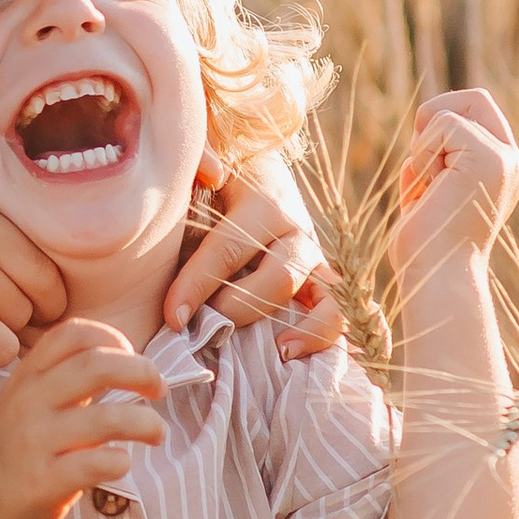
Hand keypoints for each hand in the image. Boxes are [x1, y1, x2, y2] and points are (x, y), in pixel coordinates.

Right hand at [0, 319, 167, 518]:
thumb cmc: (11, 453)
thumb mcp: (26, 402)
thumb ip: (66, 381)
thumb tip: (127, 363)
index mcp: (27, 378)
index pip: (73, 334)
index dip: (112, 338)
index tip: (131, 356)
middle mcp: (29, 403)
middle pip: (97, 365)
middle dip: (141, 371)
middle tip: (159, 388)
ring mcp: (35, 443)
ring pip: (106, 418)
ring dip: (145, 422)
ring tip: (156, 433)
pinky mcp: (42, 482)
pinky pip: (96, 463)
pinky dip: (120, 461)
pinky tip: (120, 464)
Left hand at [164, 150, 344, 356]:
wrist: (260, 171)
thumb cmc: (222, 177)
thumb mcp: (208, 165)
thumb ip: (201, 161)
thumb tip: (209, 174)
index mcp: (266, 203)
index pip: (228, 249)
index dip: (197, 285)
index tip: (173, 316)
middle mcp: (298, 234)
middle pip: (279, 278)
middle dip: (238, 308)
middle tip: (206, 327)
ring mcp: (317, 262)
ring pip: (328, 301)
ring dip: (308, 330)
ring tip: (278, 352)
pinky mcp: (326, 284)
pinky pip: (345, 316)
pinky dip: (333, 338)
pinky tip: (306, 357)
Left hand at [393, 90, 518, 281]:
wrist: (436, 277)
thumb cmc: (425, 244)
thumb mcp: (430, 189)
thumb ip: (436, 156)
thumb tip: (426, 119)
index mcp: (500, 168)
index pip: (477, 109)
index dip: (441, 118)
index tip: (424, 157)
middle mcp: (509, 161)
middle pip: (473, 99)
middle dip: (434, 117)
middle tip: (422, 160)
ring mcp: (502, 159)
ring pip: (449, 113)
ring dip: (422, 149)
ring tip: (428, 189)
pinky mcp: (489, 159)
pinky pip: (443, 125)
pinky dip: (423, 156)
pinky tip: (429, 190)